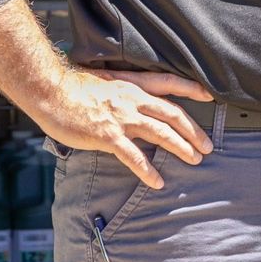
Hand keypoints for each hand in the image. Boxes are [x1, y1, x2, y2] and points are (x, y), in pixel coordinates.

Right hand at [27, 68, 214, 188]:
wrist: (50, 91)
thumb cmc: (73, 87)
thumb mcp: (106, 80)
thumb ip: (124, 88)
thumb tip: (134, 99)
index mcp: (133, 84)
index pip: (170, 83)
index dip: (191, 89)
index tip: (210, 96)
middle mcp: (133, 99)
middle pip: (173, 114)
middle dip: (193, 130)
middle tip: (208, 145)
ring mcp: (122, 118)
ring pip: (161, 133)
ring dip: (181, 147)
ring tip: (194, 159)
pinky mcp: (108, 136)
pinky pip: (134, 156)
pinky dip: (148, 170)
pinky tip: (158, 181)